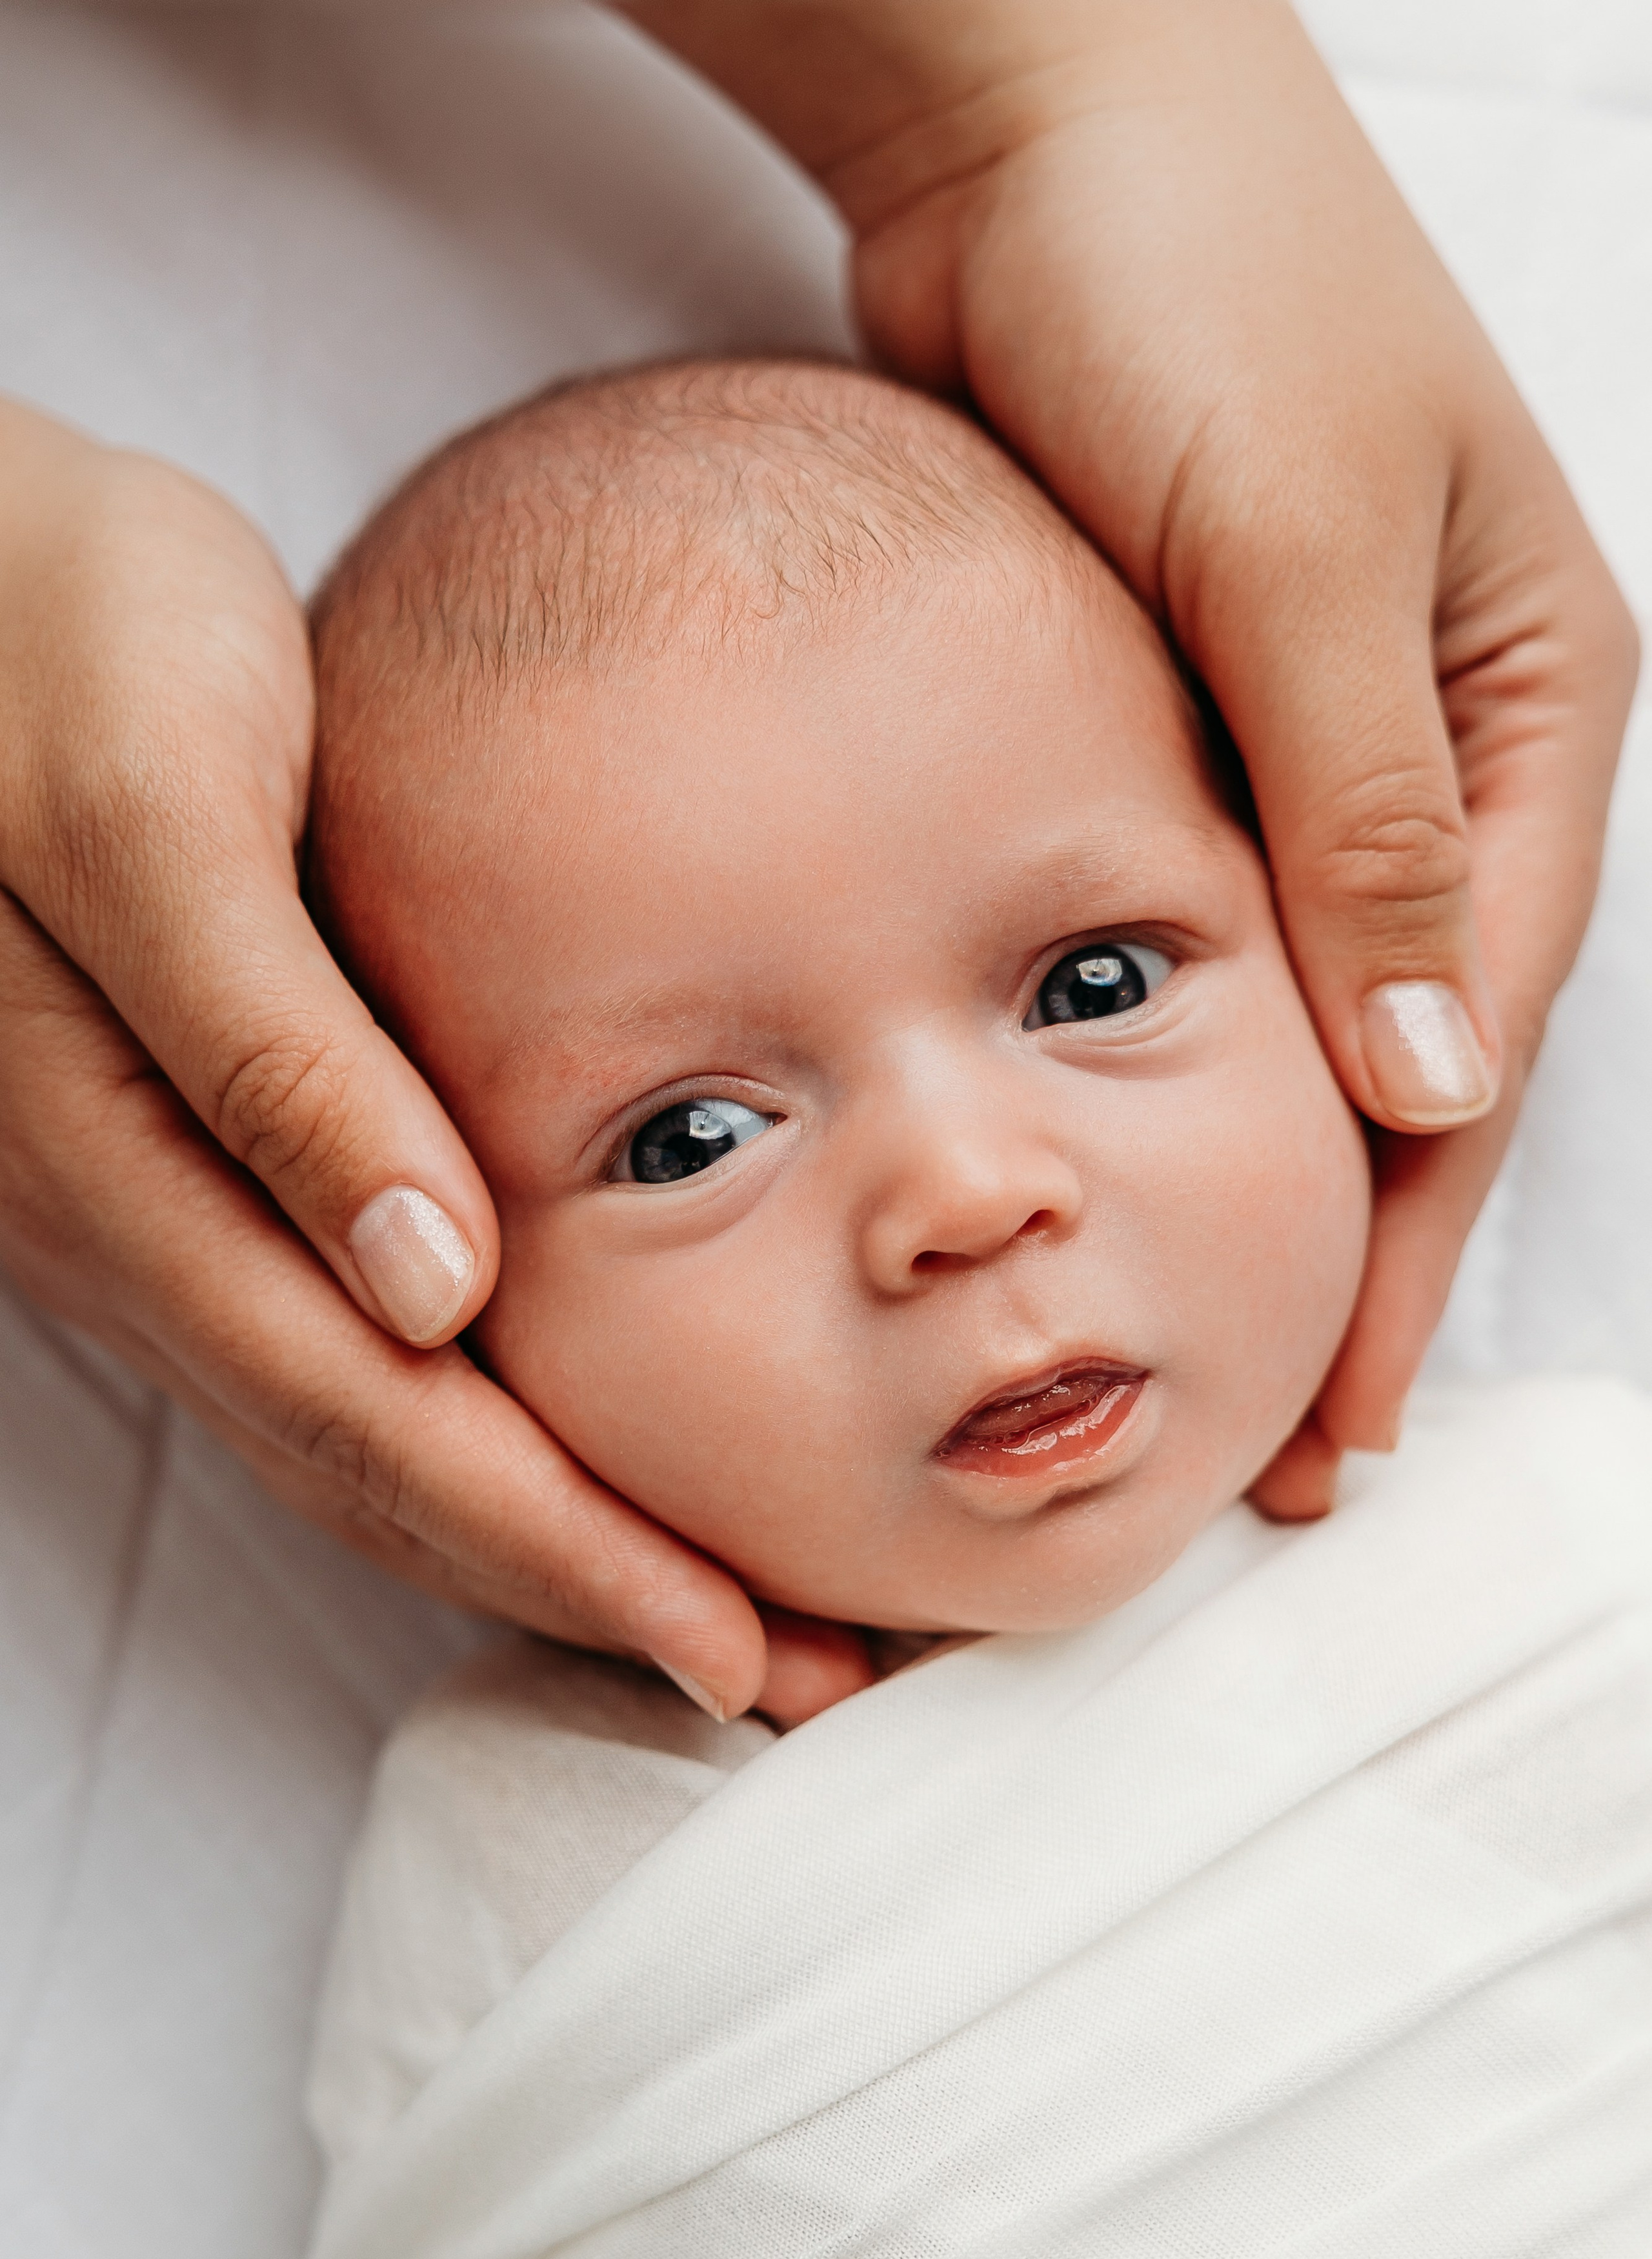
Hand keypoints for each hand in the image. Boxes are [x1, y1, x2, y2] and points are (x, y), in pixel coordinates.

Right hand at [0, 402, 798, 1715]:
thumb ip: (274, 1051)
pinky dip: (473, 1436)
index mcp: (122, 1166)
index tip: (731, 1641)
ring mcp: (147, 1212)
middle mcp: (130, 1229)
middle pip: (377, 1470)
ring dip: (538, 1540)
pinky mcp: (186, 1166)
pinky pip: (338, 1356)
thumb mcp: (158, 806)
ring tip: (721, 1607)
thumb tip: (428, 1282)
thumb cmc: (53, 638)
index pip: (373, 1418)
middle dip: (578, 1588)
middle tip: (790, 1676)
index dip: (558, 1545)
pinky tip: (573, 1453)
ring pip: (358, 1438)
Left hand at [633, 0, 1637, 1511]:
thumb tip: (1429, 1075)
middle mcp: (1436, 740)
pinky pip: (1193, 936)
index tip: (1331, 1410)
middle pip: (1404, 1054)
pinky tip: (1111, 1169)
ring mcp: (1309, 736)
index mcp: (1531, 705)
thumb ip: (1363, 815)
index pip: (1479, 1032)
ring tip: (1192, 1351)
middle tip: (1275, 1449)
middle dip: (1343, 1253)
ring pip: (1295, 1014)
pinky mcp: (1181, 721)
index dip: (1404, 1240)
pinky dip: (1166, 1068)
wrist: (1044, 125)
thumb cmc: (1198, 286)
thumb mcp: (1305, 552)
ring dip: (1252, 1184)